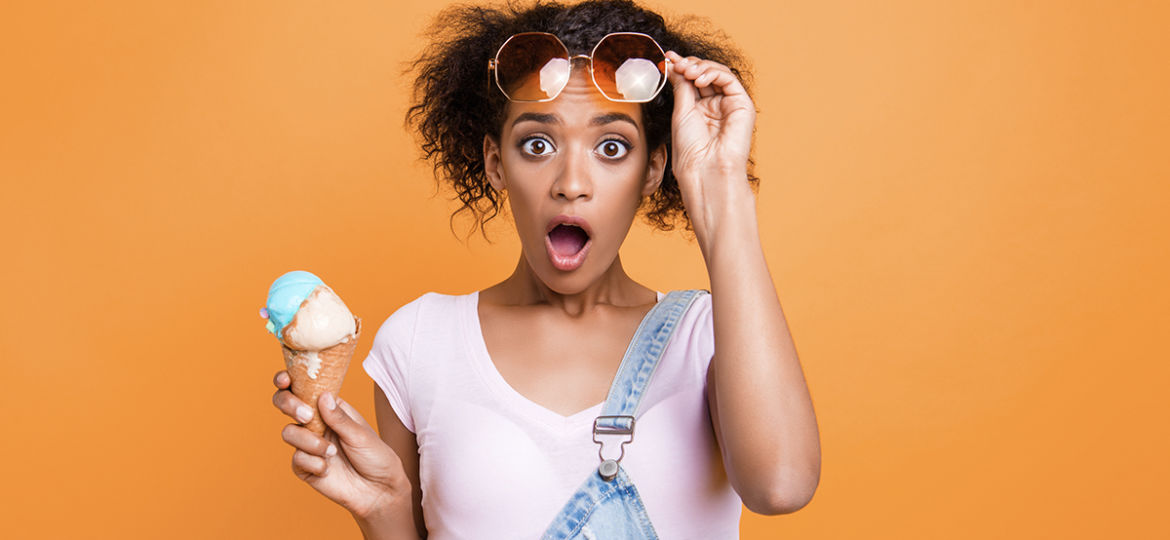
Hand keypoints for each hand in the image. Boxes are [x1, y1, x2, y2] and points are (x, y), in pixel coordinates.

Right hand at [272, 370, 409, 519]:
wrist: (378, 490)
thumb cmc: (375, 456)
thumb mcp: (360, 434)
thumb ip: (339, 417)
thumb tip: (323, 395)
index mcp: (330, 408)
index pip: (304, 388)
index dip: (288, 381)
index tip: (285, 380)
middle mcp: (316, 423)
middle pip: (286, 405)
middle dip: (289, 405)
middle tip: (306, 416)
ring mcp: (308, 444)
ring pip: (289, 433)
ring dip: (309, 442)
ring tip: (331, 452)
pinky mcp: (304, 467)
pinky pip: (296, 459)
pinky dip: (313, 463)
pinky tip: (328, 469)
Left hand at [665, 50, 756, 238]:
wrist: (705, 171)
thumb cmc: (691, 151)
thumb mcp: (680, 112)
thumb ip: (681, 87)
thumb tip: (674, 65)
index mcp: (700, 110)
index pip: (692, 80)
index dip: (680, 67)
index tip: (666, 58)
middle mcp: (716, 106)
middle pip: (705, 74)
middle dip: (689, 64)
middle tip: (675, 62)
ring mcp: (730, 105)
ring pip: (718, 73)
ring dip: (700, 67)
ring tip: (687, 71)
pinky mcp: (742, 105)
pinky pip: (729, 79)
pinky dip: (713, 73)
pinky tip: (698, 79)